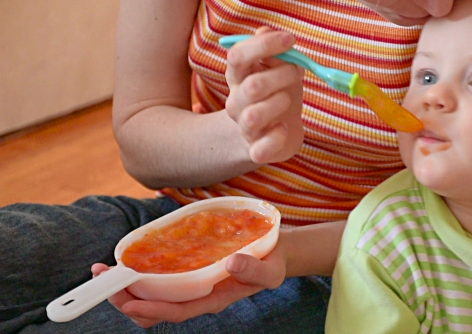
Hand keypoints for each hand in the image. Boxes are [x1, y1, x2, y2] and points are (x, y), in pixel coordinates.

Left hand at [91, 244, 286, 327]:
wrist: (274, 253)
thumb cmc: (272, 264)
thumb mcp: (271, 270)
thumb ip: (254, 270)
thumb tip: (232, 263)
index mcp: (214, 298)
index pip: (177, 310)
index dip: (150, 309)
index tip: (127, 303)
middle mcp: (198, 294)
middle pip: (156, 306)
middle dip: (127, 298)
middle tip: (104, 279)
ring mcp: (191, 282)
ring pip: (153, 293)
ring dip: (129, 285)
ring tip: (107, 270)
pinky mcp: (189, 268)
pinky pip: (161, 275)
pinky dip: (142, 269)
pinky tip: (130, 258)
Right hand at [224, 27, 305, 163]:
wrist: (273, 133)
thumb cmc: (277, 94)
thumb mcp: (278, 68)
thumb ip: (273, 51)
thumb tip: (265, 29)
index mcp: (238, 77)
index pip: (238, 56)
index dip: (264, 44)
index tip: (290, 39)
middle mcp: (236, 101)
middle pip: (252, 86)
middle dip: (281, 75)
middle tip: (297, 72)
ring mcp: (245, 127)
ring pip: (254, 116)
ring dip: (279, 104)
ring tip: (287, 101)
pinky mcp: (256, 150)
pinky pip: (261, 149)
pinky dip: (276, 139)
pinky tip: (284, 129)